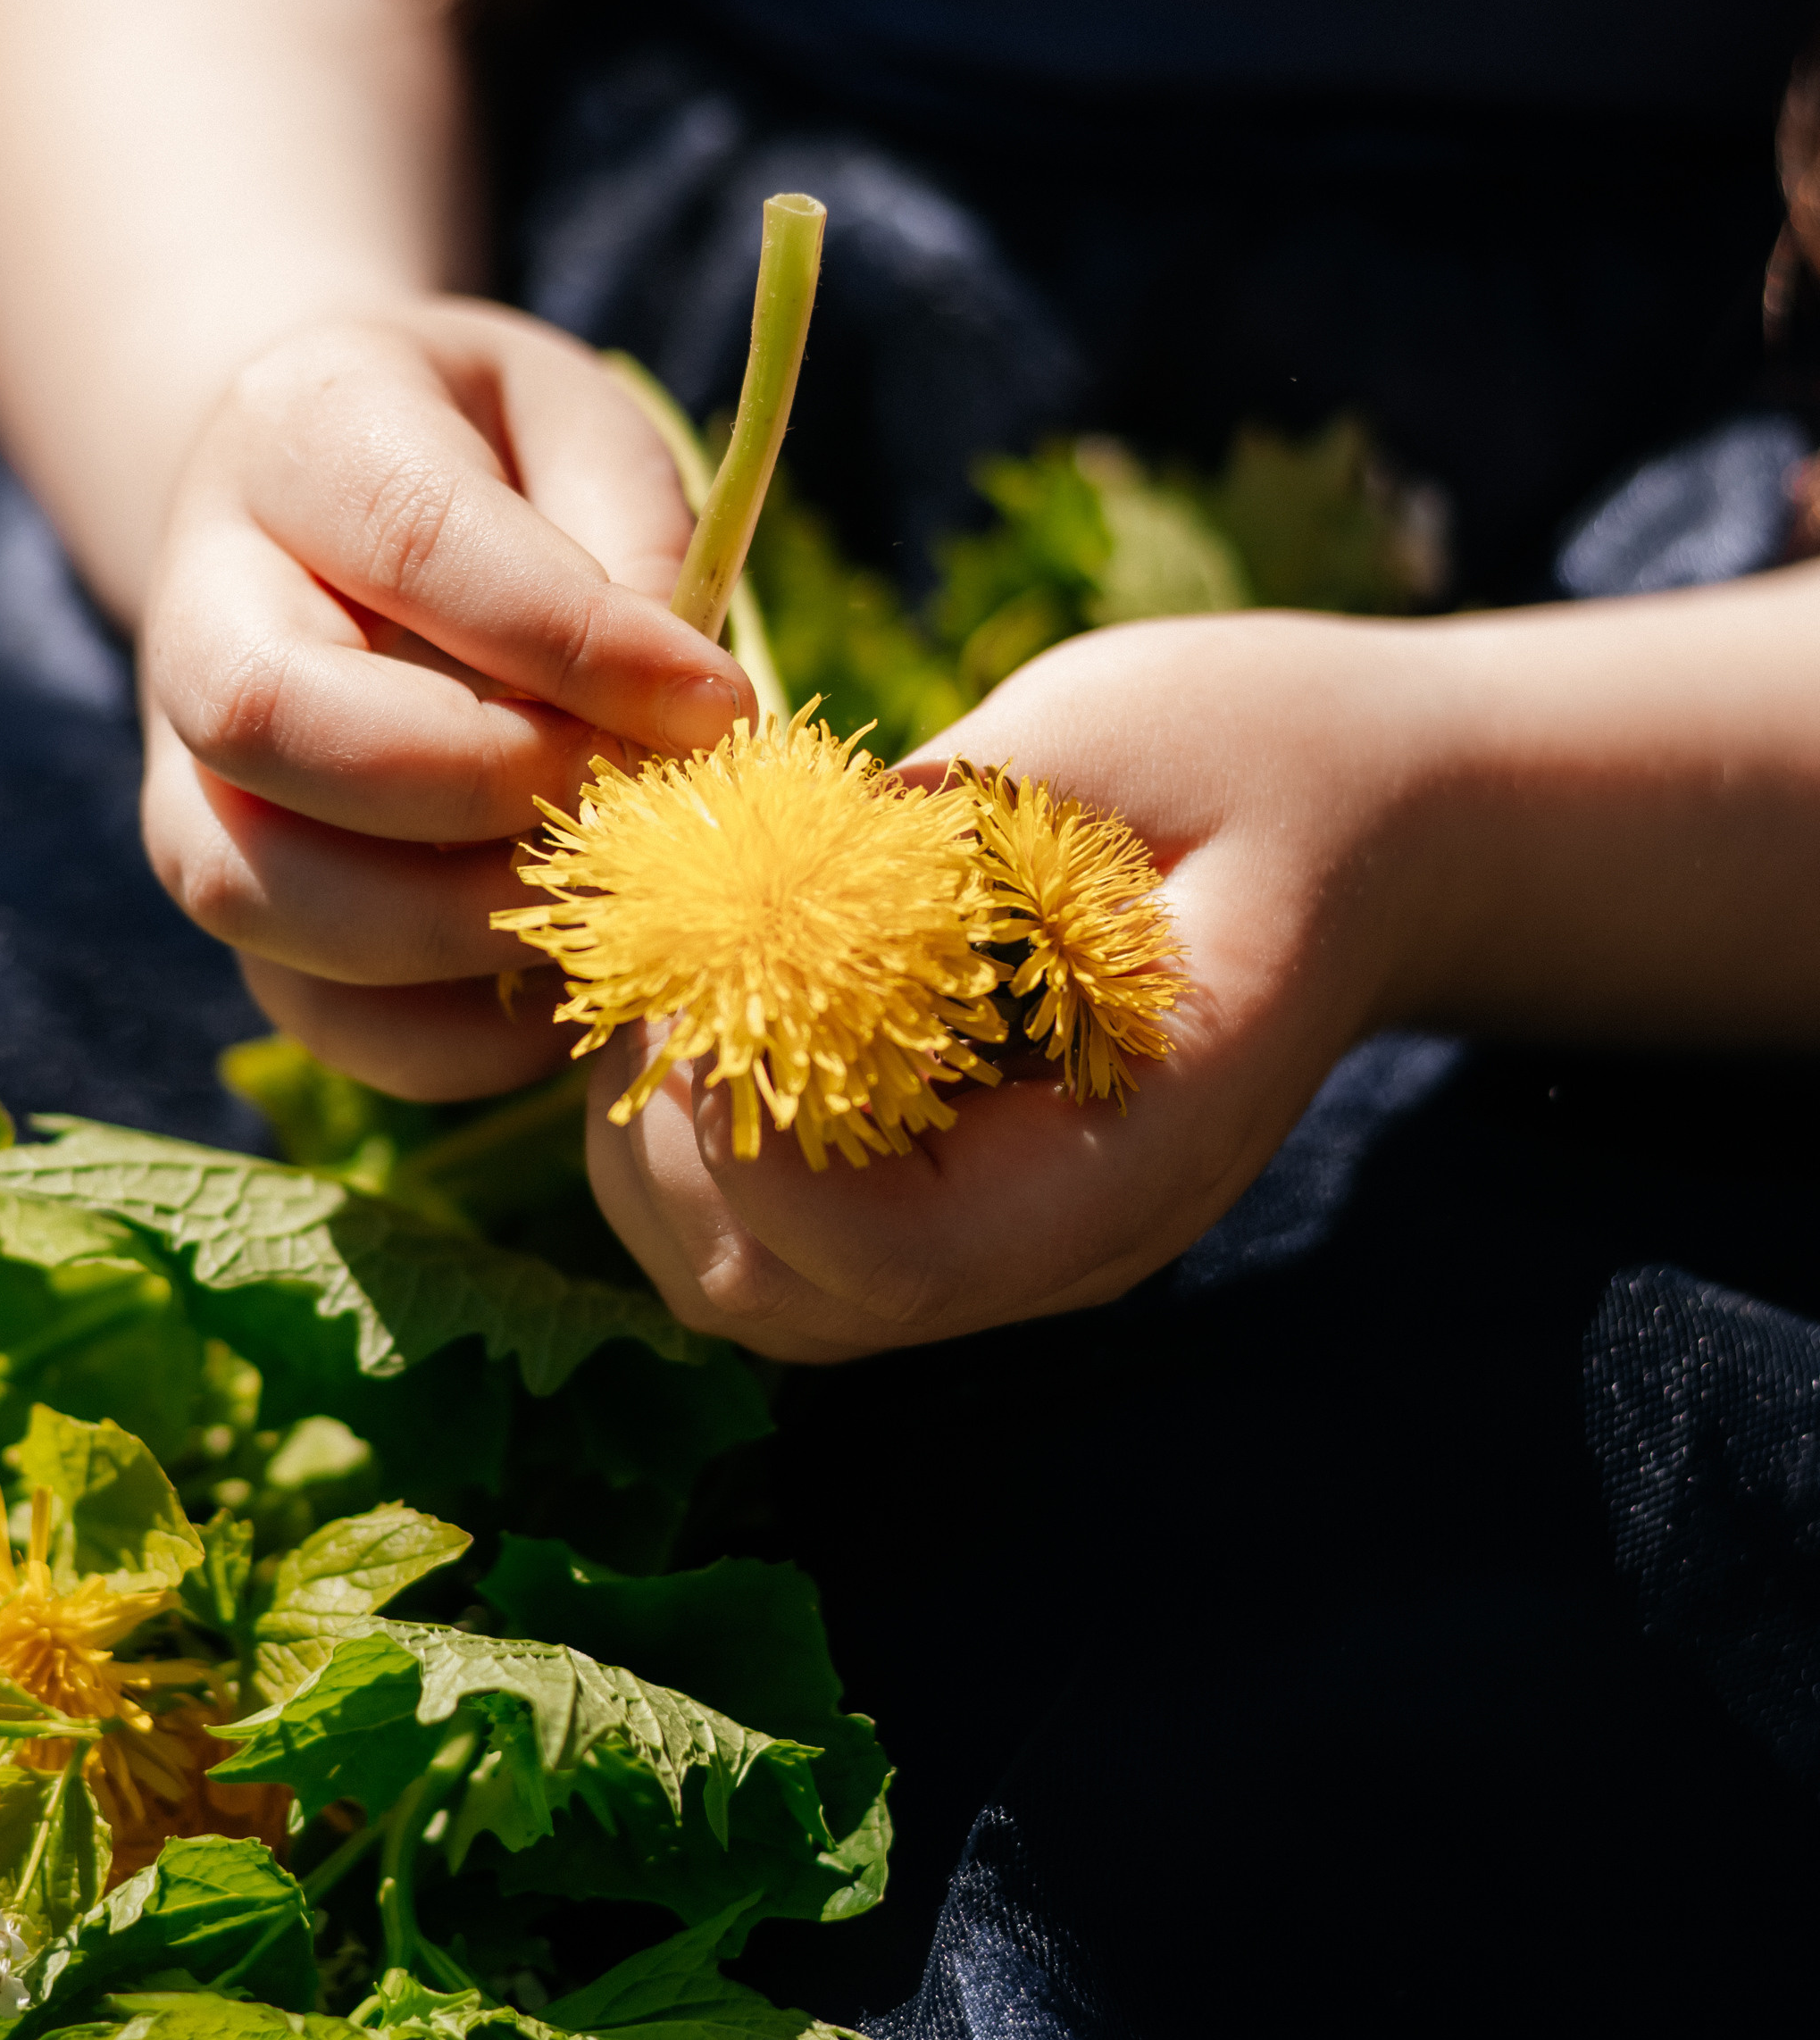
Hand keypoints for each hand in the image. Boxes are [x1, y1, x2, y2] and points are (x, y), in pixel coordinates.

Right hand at [139, 302, 754, 1096]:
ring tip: (609, 910)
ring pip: (246, 882)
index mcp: (304, 432)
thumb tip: (684, 723)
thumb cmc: (502, 460)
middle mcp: (201, 601)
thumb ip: (631, 544)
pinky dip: (445, 1037)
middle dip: (475, 786)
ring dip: (450, 929)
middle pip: (266, 717)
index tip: (715, 703)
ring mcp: (186, 763)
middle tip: (629, 809)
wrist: (344, 503)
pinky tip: (567, 990)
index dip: (570, 641)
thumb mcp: (585, 434)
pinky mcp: (237, 893)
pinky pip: (302, 1005)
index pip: (414, 540)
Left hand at [587, 611, 1432, 1357]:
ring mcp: (1010, 1239)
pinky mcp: (961, 1197)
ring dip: (666, 1158)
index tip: (701, 982)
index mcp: (1135, 1156)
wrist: (1386, 818)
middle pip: (793, 1303)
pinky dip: (704, 1146)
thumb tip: (742, 865)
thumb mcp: (1111, 736)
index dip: (759, 1148)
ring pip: (761, 1292)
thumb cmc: (1267, 755)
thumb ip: (933, 821)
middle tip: (654, 972)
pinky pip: (784, 1239)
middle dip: (677, 1152)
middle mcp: (1063, 1242)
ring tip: (666, 988)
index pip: (897, 1256)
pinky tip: (707, 1008)